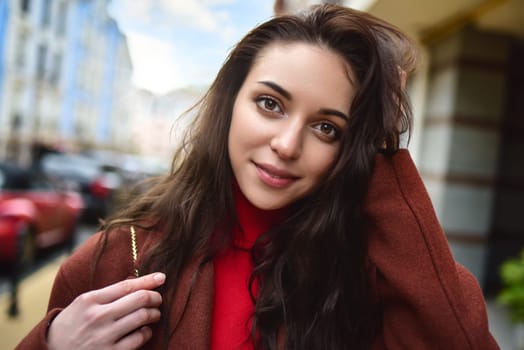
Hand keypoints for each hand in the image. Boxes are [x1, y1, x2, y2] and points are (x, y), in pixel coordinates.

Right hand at [47, 272, 165, 349]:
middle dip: (155, 297)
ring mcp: (104, 336)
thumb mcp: (83, 304)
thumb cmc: (72, 324)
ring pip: (143, 317)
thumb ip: (108, 294)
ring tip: (154, 314)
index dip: (148, 280)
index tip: (162, 277)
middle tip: (158, 299)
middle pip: (140, 299)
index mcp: (90, 300)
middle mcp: (98, 317)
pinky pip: (139, 338)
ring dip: (154, 314)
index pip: (127, 286)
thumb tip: (138, 282)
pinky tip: (144, 330)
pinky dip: (146, 332)